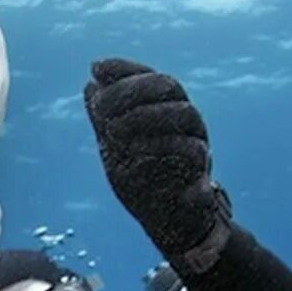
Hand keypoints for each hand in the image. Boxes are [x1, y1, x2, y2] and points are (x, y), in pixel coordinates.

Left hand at [82, 60, 227, 264]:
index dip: (124, 68)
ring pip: (185, 114)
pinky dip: (164, 151)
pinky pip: (194, 154)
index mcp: (166, 112)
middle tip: (102, 111)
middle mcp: (185, 123)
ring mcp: (197, 146)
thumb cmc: (140, 179)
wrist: (166, 222)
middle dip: (132, 91)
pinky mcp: (201, 172)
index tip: (95, 68)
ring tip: (114, 134)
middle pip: (170, 86)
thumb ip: (105, 118)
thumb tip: (90, 84)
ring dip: (147, 116)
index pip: (150, 77)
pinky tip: (133, 159)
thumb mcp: (115, 148)